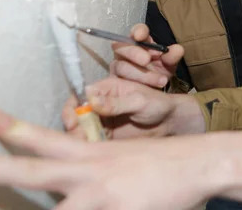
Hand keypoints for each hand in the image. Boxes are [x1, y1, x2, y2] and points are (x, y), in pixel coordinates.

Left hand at [0, 109, 241, 209]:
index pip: (44, 138)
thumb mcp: (123, 158)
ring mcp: (101, 197)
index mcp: (91, 154)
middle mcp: (89, 172)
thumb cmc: (164, 161)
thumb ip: (94, 170)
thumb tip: (70, 187)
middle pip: (32, 170)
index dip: (12, 128)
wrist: (200, 163)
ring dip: (31, 206)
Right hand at [62, 77, 205, 139]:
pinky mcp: (106, 136)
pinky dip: (88, 147)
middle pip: (76, 115)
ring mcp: (101, 121)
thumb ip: (116, 103)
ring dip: (79, 139)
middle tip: (78, 137)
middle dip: (73, 126)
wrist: (169, 122)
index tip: (73, 121)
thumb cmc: (157, 104)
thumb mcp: (138, 101)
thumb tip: (91, 100)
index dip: (72, 108)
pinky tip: (92, 152)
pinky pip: (91, 141)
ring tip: (86, 145)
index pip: (80, 95)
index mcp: (106, 88)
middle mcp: (99, 104)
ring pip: (81, 130)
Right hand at [111, 23, 183, 88]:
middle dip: (134, 53)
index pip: (136, 31)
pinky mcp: (114, 81)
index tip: (141, 35)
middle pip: (122, 47)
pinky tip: (146, 89)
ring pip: (121, 66)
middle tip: (146, 60)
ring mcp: (118, 66)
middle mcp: (126, 51)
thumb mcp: (169, 64)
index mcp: (140, 42)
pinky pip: (118, 82)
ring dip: (140, 73)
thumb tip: (178, 49)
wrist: (155, 89)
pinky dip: (133, 85)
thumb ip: (172, 56)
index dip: (137, 31)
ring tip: (159, 80)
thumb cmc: (159, 71)